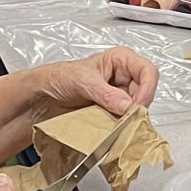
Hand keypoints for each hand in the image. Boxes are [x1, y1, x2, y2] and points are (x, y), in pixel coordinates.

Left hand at [32, 48, 157, 118]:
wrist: (42, 96)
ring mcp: (120, 96)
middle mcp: (124, 77)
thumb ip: (106, 93)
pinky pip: (125, 121)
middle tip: (126, 120)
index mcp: (121, 60)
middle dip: (137, 108)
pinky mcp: (113, 112)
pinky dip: (121, 127)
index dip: (147, 89)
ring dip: (129, 120)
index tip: (137, 106)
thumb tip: (127, 105)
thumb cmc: (59, 78)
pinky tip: (112, 130)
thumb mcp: (83, 81)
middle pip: (145, 93)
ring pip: (137, 110)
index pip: (148, 71)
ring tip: (115, 125)